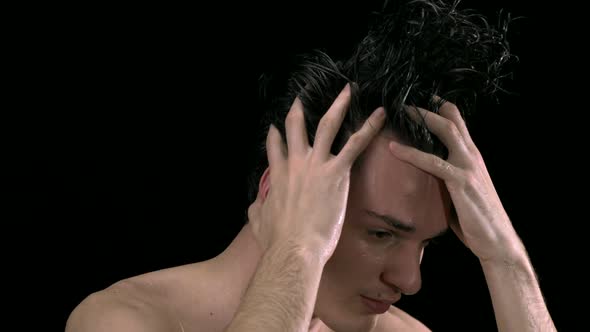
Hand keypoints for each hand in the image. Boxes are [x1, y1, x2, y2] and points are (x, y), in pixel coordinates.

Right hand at [248, 84, 385, 263]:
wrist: (294, 248)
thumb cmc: (277, 240)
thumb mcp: (258, 221)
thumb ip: (256, 209)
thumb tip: (255, 206)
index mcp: (278, 175)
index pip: (275, 147)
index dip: (275, 136)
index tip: (275, 128)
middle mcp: (296, 163)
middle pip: (296, 127)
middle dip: (299, 109)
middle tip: (303, 96)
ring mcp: (316, 165)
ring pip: (327, 125)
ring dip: (337, 105)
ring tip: (347, 90)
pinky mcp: (336, 172)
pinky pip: (355, 144)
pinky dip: (369, 127)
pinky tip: (380, 114)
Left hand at [388, 98, 524, 262]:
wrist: (496, 241)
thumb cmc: (477, 220)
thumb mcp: (462, 191)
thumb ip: (448, 177)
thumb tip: (427, 174)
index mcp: (472, 157)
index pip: (458, 123)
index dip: (441, 108)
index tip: (421, 98)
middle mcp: (472, 156)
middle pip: (451, 119)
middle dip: (428, 107)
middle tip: (405, 99)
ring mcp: (468, 167)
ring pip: (445, 131)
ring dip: (421, 119)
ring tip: (400, 111)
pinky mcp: (461, 182)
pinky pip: (432, 162)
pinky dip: (411, 153)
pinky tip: (393, 148)